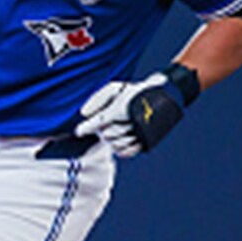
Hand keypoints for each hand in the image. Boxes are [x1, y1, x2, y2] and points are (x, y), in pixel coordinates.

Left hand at [74, 69, 193, 156]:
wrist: (163, 95)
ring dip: (111, 141)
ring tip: (114, 132)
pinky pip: (126, 152)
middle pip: (107, 135)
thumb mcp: (114, 88)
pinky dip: (119, 150)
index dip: (86, 128)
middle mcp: (130, 122)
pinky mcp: (146, 141)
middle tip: (105, 126)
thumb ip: (97, 99)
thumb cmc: (134, 91)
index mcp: (121, 108)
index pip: (99, 122)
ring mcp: (139, 133)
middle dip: (104, 131)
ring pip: (116, 145)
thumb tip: (84, 113)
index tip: (78, 132)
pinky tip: (118, 143)